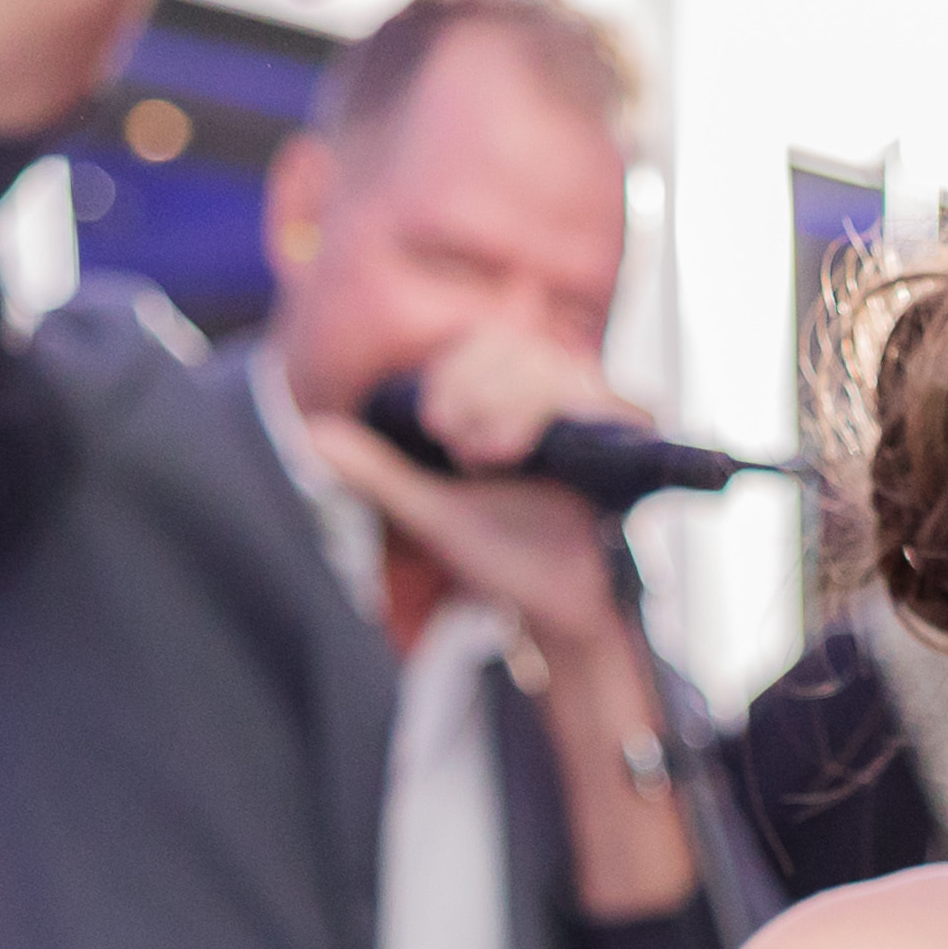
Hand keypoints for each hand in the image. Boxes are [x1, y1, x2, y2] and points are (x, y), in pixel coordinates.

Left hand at [303, 331, 645, 661]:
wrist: (559, 607)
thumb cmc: (503, 555)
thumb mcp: (430, 512)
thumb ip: (378, 471)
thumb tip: (315, 433)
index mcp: (516, 396)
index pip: (491, 341)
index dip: (459, 372)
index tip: (437, 424)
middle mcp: (563, 394)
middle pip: (522, 347)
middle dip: (480, 388)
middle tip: (462, 447)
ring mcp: (600, 412)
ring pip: (557, 366)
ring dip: (511, 401)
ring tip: (486, 456)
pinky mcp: (632, 437)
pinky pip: (606, 398)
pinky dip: (562, 410)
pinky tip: (524, 448)